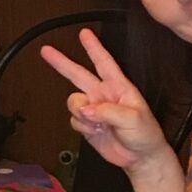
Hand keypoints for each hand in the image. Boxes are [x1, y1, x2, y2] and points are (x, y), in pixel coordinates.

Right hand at [38, 29, 171, 173]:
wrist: (140, 158)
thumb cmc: (145, 134)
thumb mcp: (133, 118)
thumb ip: (108, 111)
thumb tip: (86, 109)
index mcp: (118, 87)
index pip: (104, 62)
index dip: (93, 47)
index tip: (84, 33)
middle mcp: (103, 95)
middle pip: (78, 74)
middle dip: (62, 62)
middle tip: (46, 51)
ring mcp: (94, 110)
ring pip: (74, 102)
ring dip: (81, 113)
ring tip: (97, 123)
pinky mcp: (87, 126)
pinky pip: (74, 120)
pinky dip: (82, 127)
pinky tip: (96, 131)